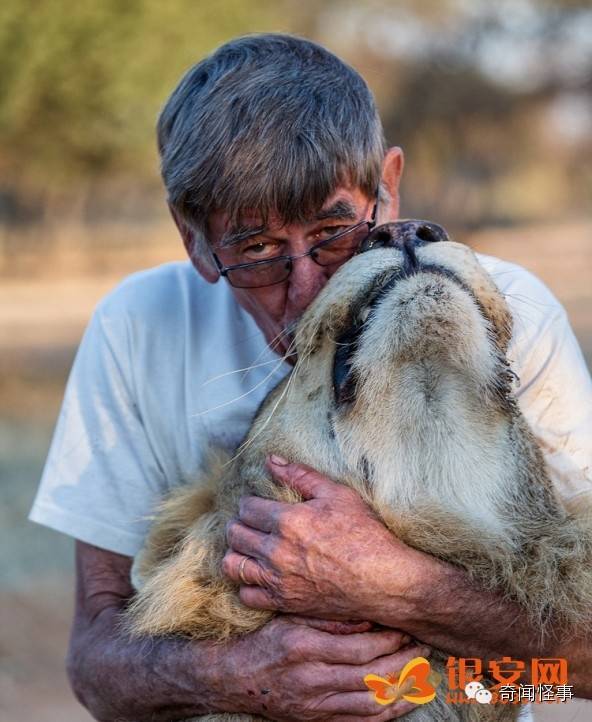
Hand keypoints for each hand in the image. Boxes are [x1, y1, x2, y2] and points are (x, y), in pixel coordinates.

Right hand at [211, 614, 429, 720]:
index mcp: (305, 647)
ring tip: (422, 670)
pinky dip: (390, 713)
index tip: (406, 627)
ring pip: (371, 703)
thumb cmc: (267, 639)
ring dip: (403, 689)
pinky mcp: (318, 721)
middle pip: (371, 676)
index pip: (360, 648)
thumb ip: (328, 616)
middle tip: (422, 646)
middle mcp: (312, 679)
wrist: (237, 678)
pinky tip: (407, 699)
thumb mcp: (291, 616)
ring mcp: (315, 705)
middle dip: (404, 661)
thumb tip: (368, 614)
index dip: (390, 640)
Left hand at [223, 456, 424, 621]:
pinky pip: (246, 594)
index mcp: (287, 520)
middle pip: (235, 534)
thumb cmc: (364, 534)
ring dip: (238, 553)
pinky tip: (261, 574)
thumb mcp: (337, 494)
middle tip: (254, 524)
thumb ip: (300, 475)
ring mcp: (278, 580)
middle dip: (240, 524)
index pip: (246, 508)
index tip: (259, 505)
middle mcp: (276, 551)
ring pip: (232, 565)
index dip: (250, 503)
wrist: (383, 580)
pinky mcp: (284, 602)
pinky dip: (248, 584)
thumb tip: (271, 460)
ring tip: (251, 548)